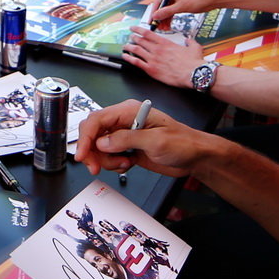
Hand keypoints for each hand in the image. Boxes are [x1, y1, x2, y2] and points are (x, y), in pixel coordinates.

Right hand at [73, 100, 228, 178]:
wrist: (196, 156)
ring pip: (99, 147)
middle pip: (94, 133)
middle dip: (92, 151)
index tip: (82, 155)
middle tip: (96, 167)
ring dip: (106, 160)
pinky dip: (113, 163)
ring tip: (124, 164)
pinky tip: (128, 164)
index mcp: (130, 111)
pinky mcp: (127, 147)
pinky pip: (109, 155)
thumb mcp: (155, 141)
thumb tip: (102, 142)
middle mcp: (124, 120)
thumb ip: (127, 140)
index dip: (86, 137)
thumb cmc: (183, 143)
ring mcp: (125, 134)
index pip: (97, 120)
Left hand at [121, 29, 205, 88]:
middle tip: (130, 37)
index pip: (148, 33)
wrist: (193, 74)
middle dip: (133, 38)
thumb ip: (189, 42)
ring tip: (125, 46)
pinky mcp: (152, 70)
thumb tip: (188, 40)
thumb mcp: (194, 47)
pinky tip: (125, 57)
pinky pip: (136, 62)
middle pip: (140, 41)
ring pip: (136, 50)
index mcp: (166, 43)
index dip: (138, 29)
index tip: (134, 28)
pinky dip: (129, 59)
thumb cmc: (193, 63)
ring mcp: (153, 59)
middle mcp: (157, 50)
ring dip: (129, 47)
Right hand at [152, 0, 217, 22]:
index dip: (153, 13)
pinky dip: (170, 19)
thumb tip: (155, 16)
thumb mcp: (181, 6)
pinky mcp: (180, 3)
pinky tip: (168, 26)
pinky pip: (172, 12)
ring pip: (166, 11)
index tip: (151, 22)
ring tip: (164, 29)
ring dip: (164, 20)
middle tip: (157, 28)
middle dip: (159, 18)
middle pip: (161, 6)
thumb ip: (167, 11)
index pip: (157, 1)